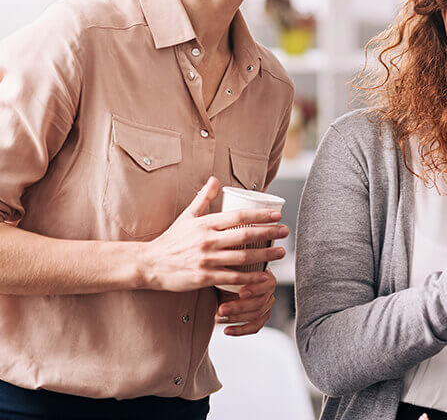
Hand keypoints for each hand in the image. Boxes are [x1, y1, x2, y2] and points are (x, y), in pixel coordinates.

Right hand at [138, 177, 288, 291]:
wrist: (149, 264)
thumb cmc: (171, 239)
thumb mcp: (187, 216)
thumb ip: (203, 198)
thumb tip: (215, 179)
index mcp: (205, 224)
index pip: (238, 216)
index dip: (260, 215)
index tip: (277, 215)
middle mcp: (207, 241)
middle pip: (245, 235)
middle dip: (269, 233)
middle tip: (285, 231)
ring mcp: (206, 260)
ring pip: (242, 257)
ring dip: (265, 255)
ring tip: (280, 252)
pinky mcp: (204, 277)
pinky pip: (232, 278)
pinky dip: (249, 278)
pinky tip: (263, 277)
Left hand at [216, 269, 277, 335]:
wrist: (226, 283)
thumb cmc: (229, 274)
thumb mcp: (231, 271)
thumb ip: (233, 272)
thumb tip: (226, 272)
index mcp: (266, 277)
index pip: (266, 284)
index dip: (254, 290)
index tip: (240, 293)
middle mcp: (268, 291)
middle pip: (259, 302)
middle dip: (238, 307)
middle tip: (221, 309)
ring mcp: (266, 305)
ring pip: (256, 315)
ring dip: (235, 318)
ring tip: (219, 318)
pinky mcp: (261, 317)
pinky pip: (255, 327)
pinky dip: (240, 330)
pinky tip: (227, 330)